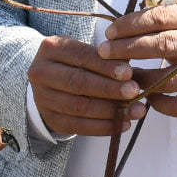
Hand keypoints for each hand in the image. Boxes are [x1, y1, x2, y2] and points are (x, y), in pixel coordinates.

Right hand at [28, 34, 146, 136]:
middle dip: (109, 89)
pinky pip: (78, 126)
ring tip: (135, 110)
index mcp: (52, 48)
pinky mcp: (50, 118)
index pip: (81, 56)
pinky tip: (122, 124)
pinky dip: (103, 127)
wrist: (50, 80)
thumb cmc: (76, 62)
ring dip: (111, 111)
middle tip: (133, 92)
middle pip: (78, 83)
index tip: (128, 73)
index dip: (105, 66)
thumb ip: (107, 58)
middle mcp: (42, 72)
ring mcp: (43, 97)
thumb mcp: (86, 51)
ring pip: (79, 107)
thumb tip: (130, 72)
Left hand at [101, 4, 176, 117]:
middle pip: (163, 44)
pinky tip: (148, 97)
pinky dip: (161, 105)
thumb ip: (159, 22)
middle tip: (104, 52)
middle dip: (128, 49)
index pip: (160, 18)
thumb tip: (118, 30)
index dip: (131, 25)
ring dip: (141, 80)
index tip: (109, 33)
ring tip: (121, 78)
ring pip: (170, 78)